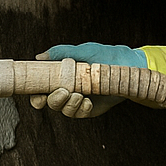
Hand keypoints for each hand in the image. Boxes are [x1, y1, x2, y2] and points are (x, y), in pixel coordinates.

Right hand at [29, 43, 145, 117]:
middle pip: (50, 102)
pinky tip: (88, 101)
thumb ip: (62, 52)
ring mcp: (78, 100)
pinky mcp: (89, 109)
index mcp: (61, 76)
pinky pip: (79, 114)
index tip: (37, 95)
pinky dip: (81, 109)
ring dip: (68, 104)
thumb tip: (39, 56)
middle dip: (52, 100)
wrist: (129, 67)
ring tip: (79, 95)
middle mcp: (67, 90)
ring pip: (64, 109)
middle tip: (63, 92)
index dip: (35, 94)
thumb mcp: (84, 51)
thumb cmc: (105, 56)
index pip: (42, 88)